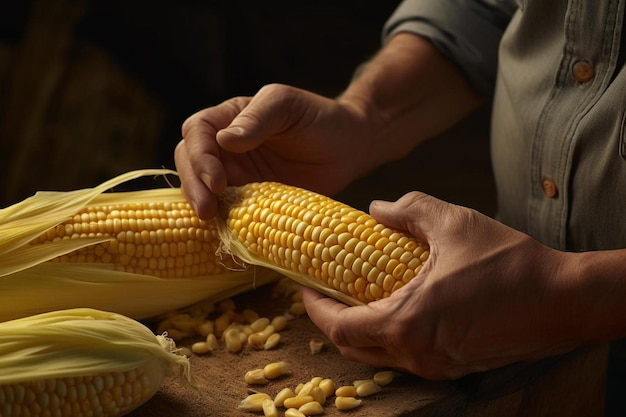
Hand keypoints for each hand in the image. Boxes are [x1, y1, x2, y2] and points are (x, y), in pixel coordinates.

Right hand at [174, 84, 368, 218]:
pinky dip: (221, 220)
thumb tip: (224, 140)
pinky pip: (226, 211)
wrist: (348, 149)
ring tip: (211, 219)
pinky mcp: (250, 201)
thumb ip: (258, 118)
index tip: (216, 180)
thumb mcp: (288, 106)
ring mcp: (236, 175)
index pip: (197, 132)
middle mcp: (225, 147)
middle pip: (189, 161)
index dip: (200, 156)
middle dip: (193, 184)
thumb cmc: (320, 118)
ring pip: (201, 188)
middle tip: (206, 209)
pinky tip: (225, 230)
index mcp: (230, 118)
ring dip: (200, 204)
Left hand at [302, 192, 578, 379]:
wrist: (564, 299)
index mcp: (407, 322)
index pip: (340, 327)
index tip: (303, 288)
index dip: (314, 308)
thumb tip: (376, 208)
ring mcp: (437, 366)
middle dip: (332, 321)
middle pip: (353, 348)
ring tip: (355, 298)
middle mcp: (417, 354)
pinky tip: (395, 308)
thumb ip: (408, 210)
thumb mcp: (454, 223)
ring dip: (360, 330)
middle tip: (324, 294)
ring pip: (379, 356)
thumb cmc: (509, 263)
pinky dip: (388, 337)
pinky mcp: (455, 367)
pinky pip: (406, 357)